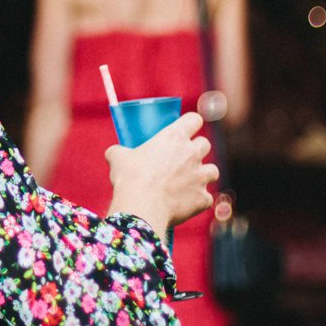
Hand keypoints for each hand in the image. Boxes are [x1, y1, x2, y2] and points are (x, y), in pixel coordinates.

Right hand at [104, 111, 218, 235]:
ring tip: (190, 181)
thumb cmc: (130, 178)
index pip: (194, 119)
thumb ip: (119, 152)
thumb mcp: (118, 158)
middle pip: (205, 144)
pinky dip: (199, 201)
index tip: (186, 129)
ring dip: (204, 174)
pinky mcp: (203, 198)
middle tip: (183, 158)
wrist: (142, 206)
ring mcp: (200, 176)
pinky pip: (206, 198)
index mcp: (174, 137)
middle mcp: (192, 153)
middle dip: (197, 150)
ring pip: (213, 170)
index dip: (191, 123)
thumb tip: (113, 153)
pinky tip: (187, 204)